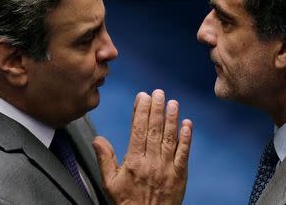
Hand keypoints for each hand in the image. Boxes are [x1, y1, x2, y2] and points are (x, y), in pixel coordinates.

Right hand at [92, 89, 192, 204]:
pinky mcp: (180, 175)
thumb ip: (105, 159)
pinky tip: (188, 124)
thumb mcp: (110, 183)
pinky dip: (187, 139)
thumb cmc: (128, 203)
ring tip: (173, 102)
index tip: (142, 96)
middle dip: (156, 109)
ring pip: (170, 139)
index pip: (137, 131)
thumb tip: (98, 139)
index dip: (141, 111)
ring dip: (172, 119)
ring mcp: (167, 168)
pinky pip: (184, 154)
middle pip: (154, 130)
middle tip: (158, 92)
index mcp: (134, 162)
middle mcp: (151, 163)